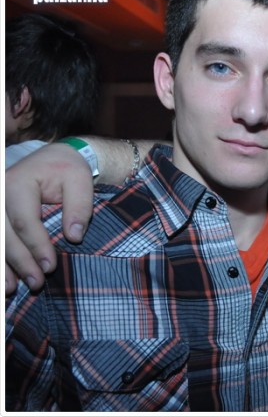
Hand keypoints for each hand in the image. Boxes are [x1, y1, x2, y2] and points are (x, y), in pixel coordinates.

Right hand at [5, 143, 94, 293]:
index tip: (50, 266)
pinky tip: (4, 280)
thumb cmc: (68, 169)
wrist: (53, 158)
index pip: (24, 221)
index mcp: (17, 183)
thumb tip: (74, 237)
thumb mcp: (80, 180)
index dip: (36, 246)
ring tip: (11, 290)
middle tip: (37, 283)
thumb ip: (79, 206)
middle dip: (20, 262)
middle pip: (5, 234)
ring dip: (3, 266)